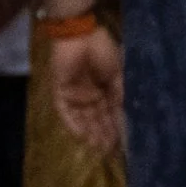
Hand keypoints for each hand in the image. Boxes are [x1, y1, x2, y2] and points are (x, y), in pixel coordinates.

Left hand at [52, 26, 123, 153]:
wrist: (80, 34)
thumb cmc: (101, 50)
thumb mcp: (117, 74)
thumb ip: (119, 94)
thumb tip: (125, 115)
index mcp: (103, 88)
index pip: (110, 113)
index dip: (116, 128)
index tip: (123, 144)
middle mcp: (89, 94)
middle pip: (97, 119)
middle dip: (104, 135)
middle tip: (111, 152)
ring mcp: (74, 93)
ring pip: (83, 118)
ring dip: (90, 132)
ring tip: (99, 148)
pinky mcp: (60, 90)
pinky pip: (65, 111)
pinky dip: (73, 123)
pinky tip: (81, 136)